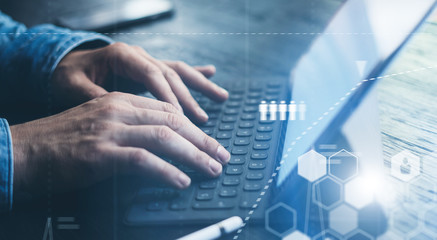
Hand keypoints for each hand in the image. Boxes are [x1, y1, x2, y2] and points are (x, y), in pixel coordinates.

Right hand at [10, 92, 229, 193]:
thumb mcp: (104, 125)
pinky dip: (167, 171)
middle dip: (203, 141)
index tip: (211, 143)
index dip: (195, 128)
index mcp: (122, 102)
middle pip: (173, 122)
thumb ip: (134, 129)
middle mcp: (119, 111)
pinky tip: (182, 181)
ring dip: (194, 155)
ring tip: (211, 169)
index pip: (169, 111)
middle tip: (222, 156)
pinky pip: (143, 160)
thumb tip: (166, 144)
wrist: (27, 150)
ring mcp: (110, 130)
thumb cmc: (66, 141)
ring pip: (164, 138)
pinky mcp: (101, 153)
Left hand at [51, 42, 228, 121]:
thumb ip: (93, 97)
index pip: (152, 76)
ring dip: (200, 86)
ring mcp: (147, 60)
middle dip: (190, 99)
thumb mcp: (72, 86)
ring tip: (222, 98)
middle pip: (171, 76)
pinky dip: (195, 74)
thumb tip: (115, 111)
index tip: (181, 119)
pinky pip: (176, 70)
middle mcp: (139, 55)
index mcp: (122, 56)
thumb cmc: (68, 76)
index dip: (168, 97)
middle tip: (204, 123)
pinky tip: (212, 75)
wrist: (68, 64)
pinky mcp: (149, 68)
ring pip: (179, 72)